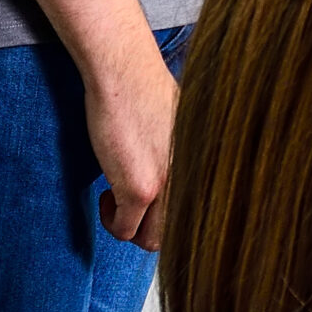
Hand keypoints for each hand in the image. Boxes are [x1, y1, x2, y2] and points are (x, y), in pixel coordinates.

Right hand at [86, 38, 178, 248]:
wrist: (126, 73)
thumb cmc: (146, 93)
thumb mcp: (178, 130)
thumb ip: (180, 159)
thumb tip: (172, 179)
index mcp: (205, 166)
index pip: (199, 215)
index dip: (171, 218)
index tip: (150, 205)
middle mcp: (194, 179)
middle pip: (175, 233)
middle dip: (148, 228)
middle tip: (129, 207)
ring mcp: (168, 186)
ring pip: (152, 239)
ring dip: (129, 228)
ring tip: (116, 201)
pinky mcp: (140, 189)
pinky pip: (125, 229)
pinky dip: (112, 221)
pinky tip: (106, 195)